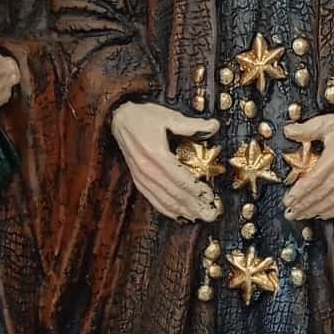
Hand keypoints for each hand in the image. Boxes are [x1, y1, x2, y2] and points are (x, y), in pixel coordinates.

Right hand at [113, 102, 220, 220]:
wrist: (119, 118)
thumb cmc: (144, 116)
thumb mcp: (169, 116)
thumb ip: (192, 124)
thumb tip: (214, 125)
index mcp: (156, 154)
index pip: (180, 178)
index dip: (196, 190)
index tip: (211, 197)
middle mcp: (147, 169)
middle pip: (174, 194)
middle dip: (194, 206)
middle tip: (211, 215)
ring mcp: (141, 177)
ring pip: (163, 200)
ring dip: (182, 211)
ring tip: (199, 217)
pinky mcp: (138, 180)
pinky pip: (153, 199)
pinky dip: (166, 209)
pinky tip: (178, 215)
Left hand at [283, 112, 333, 220]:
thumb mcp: (329, 121)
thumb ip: (307, 129)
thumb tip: (288, 131)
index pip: (315, 179)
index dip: (300, 192)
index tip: (288, 199)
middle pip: (323, 193)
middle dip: (304, 205)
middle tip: (290, 212)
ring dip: (316, 210)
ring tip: (301, 215)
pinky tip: (321, 214)